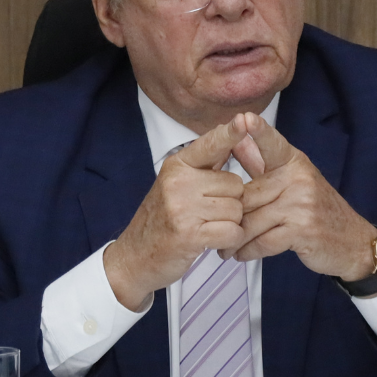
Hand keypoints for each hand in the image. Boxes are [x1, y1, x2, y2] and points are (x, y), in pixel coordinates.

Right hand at [103, 120, 248, 310]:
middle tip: (208, 214)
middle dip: (231, 202)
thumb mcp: (176, 185)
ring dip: (230, 223)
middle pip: (235, 185)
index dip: (229, 133)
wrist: (134, 256)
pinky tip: (213, 242)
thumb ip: (203, 165)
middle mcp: (179, 182)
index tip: (243, 119)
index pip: (210, 144)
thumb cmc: (162, 220)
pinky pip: (232, 231)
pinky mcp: (189, 234)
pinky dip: (230, 240)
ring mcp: (182, 208)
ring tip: (207, 227)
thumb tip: (230, 136)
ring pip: (236, 209)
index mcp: (177, 166)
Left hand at [230, 113, 376, 279]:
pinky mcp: (302, 229)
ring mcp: (301, 204)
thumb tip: (236, 141)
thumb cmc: (317, 209)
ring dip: (235, 239)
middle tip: (210, 226)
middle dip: (229, 215)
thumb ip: (261, 163)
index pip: (272, 144)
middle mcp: (298, 178)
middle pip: (248, 194)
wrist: (352, 241)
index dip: (259, 131)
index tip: (244, 117)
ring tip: (223, 248)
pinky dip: (249, 251)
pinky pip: (263, 241)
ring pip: (252, 221)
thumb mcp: (292, 181)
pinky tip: (241, 254)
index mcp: (294, 162)